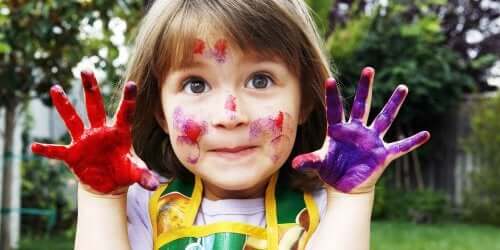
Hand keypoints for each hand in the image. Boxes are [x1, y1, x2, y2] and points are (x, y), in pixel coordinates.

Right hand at [31, 71, 158, 193]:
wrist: (108, 184)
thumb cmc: (123, 171)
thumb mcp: (135, 172)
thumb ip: (144, 175)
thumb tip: (154, 184)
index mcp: (119, 132)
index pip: (125, 113)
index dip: (128, 99)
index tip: (131, 83)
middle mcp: (100, 131)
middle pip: (95, 106)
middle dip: (91, 88)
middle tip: (85, 69)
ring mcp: (85, 141)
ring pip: (73, 119)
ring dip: (64, 105)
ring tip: (55, 88)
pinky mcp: (73, 154)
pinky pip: (57, 151)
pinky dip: (47, 150)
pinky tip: (35, 146)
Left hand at [292, 67, 429, 193]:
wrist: (345, 186)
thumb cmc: (331, 171)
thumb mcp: (319, 164)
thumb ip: (309, 161)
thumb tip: (294, 164)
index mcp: (339, 130)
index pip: (334, 109)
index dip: (332, 96)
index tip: (328, 79)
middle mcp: (357, 130)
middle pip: (361, 105)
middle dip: (365, 88)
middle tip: (368, 69)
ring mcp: (371, 140)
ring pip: (384, 118)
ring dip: (393, 104)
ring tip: (402, 87)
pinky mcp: (382, 153)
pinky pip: (400, 146)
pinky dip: (413, 142)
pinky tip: (426, 134)